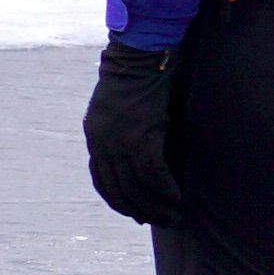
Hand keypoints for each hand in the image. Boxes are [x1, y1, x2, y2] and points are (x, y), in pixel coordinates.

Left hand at [86, 42, 181, 227]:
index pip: (101, 180)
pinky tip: (178, 198)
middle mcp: (102, 141)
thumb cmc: (139, 77)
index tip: (136, 215)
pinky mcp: (141, 134)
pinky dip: (166, 189)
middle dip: (140, 210)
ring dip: (156, 206)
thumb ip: (124, 133)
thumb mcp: (123, 109)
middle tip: (162, 221)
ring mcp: (119, 139)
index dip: (119, 202)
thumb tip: (139, 160)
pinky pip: (153, 173)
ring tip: (174, 217)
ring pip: (135, 186)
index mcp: (94, 135)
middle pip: (118, 189)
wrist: (141, 52)